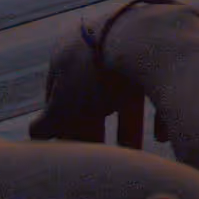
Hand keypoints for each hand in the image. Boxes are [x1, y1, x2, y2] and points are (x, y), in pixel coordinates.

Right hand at [27, 0, 193, 145]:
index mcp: (68, 50)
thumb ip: (48, 124)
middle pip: (93, 92)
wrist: (149, 40)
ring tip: (135, 154)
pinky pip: (157, 85)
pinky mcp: (161, 49)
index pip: (57, 89)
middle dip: (96, 126)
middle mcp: (97, 42)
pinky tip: (163, 136)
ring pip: (126, 90)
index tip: (71, 151)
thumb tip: (34, 136)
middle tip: (102, 157)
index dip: (61, 122)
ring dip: (128, 125)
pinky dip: (157, 111)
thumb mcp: (64, 106)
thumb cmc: (97, 76)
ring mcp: (129, 42)